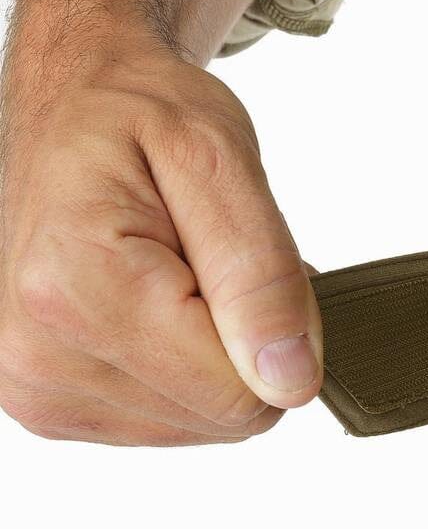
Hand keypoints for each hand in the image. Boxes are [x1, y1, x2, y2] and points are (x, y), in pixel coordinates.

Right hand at [0, 0, 319, 445]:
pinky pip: (166, 421)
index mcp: (76, 286)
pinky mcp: (47, 405)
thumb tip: (290, 380)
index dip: (270, 330)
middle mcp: (37, 354)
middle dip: (239, 342)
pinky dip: (177, 369)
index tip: (236, 259)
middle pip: (223, 417)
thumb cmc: (134, 114)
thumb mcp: (217, 157)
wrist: (65, 104)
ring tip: (172, 274)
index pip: (240, 394)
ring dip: (208, 355)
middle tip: (203, 259)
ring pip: (200, 424)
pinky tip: (148, 306)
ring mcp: (35, 389)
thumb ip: (261, 275)